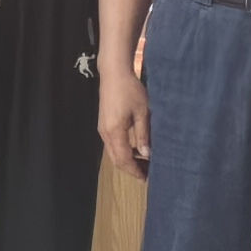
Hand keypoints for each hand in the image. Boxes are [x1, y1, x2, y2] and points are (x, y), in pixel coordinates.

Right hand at [99, 68, 152, 182]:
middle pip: (117, 160)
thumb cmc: (130, 90)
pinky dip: (123, 151)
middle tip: (147, 173)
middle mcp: (105, 134)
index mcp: (115, 132)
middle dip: (131, 169)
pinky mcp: (104, 125)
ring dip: (127, 160)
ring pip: (113, 153)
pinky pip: (112, 145)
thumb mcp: (142, 112)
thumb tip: (147, 155)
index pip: (124, 159)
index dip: (136, 170)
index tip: (147, 177)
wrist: (114, 73)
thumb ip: (144, 135)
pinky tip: (135, 149)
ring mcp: (103, 129)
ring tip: (144, 163)